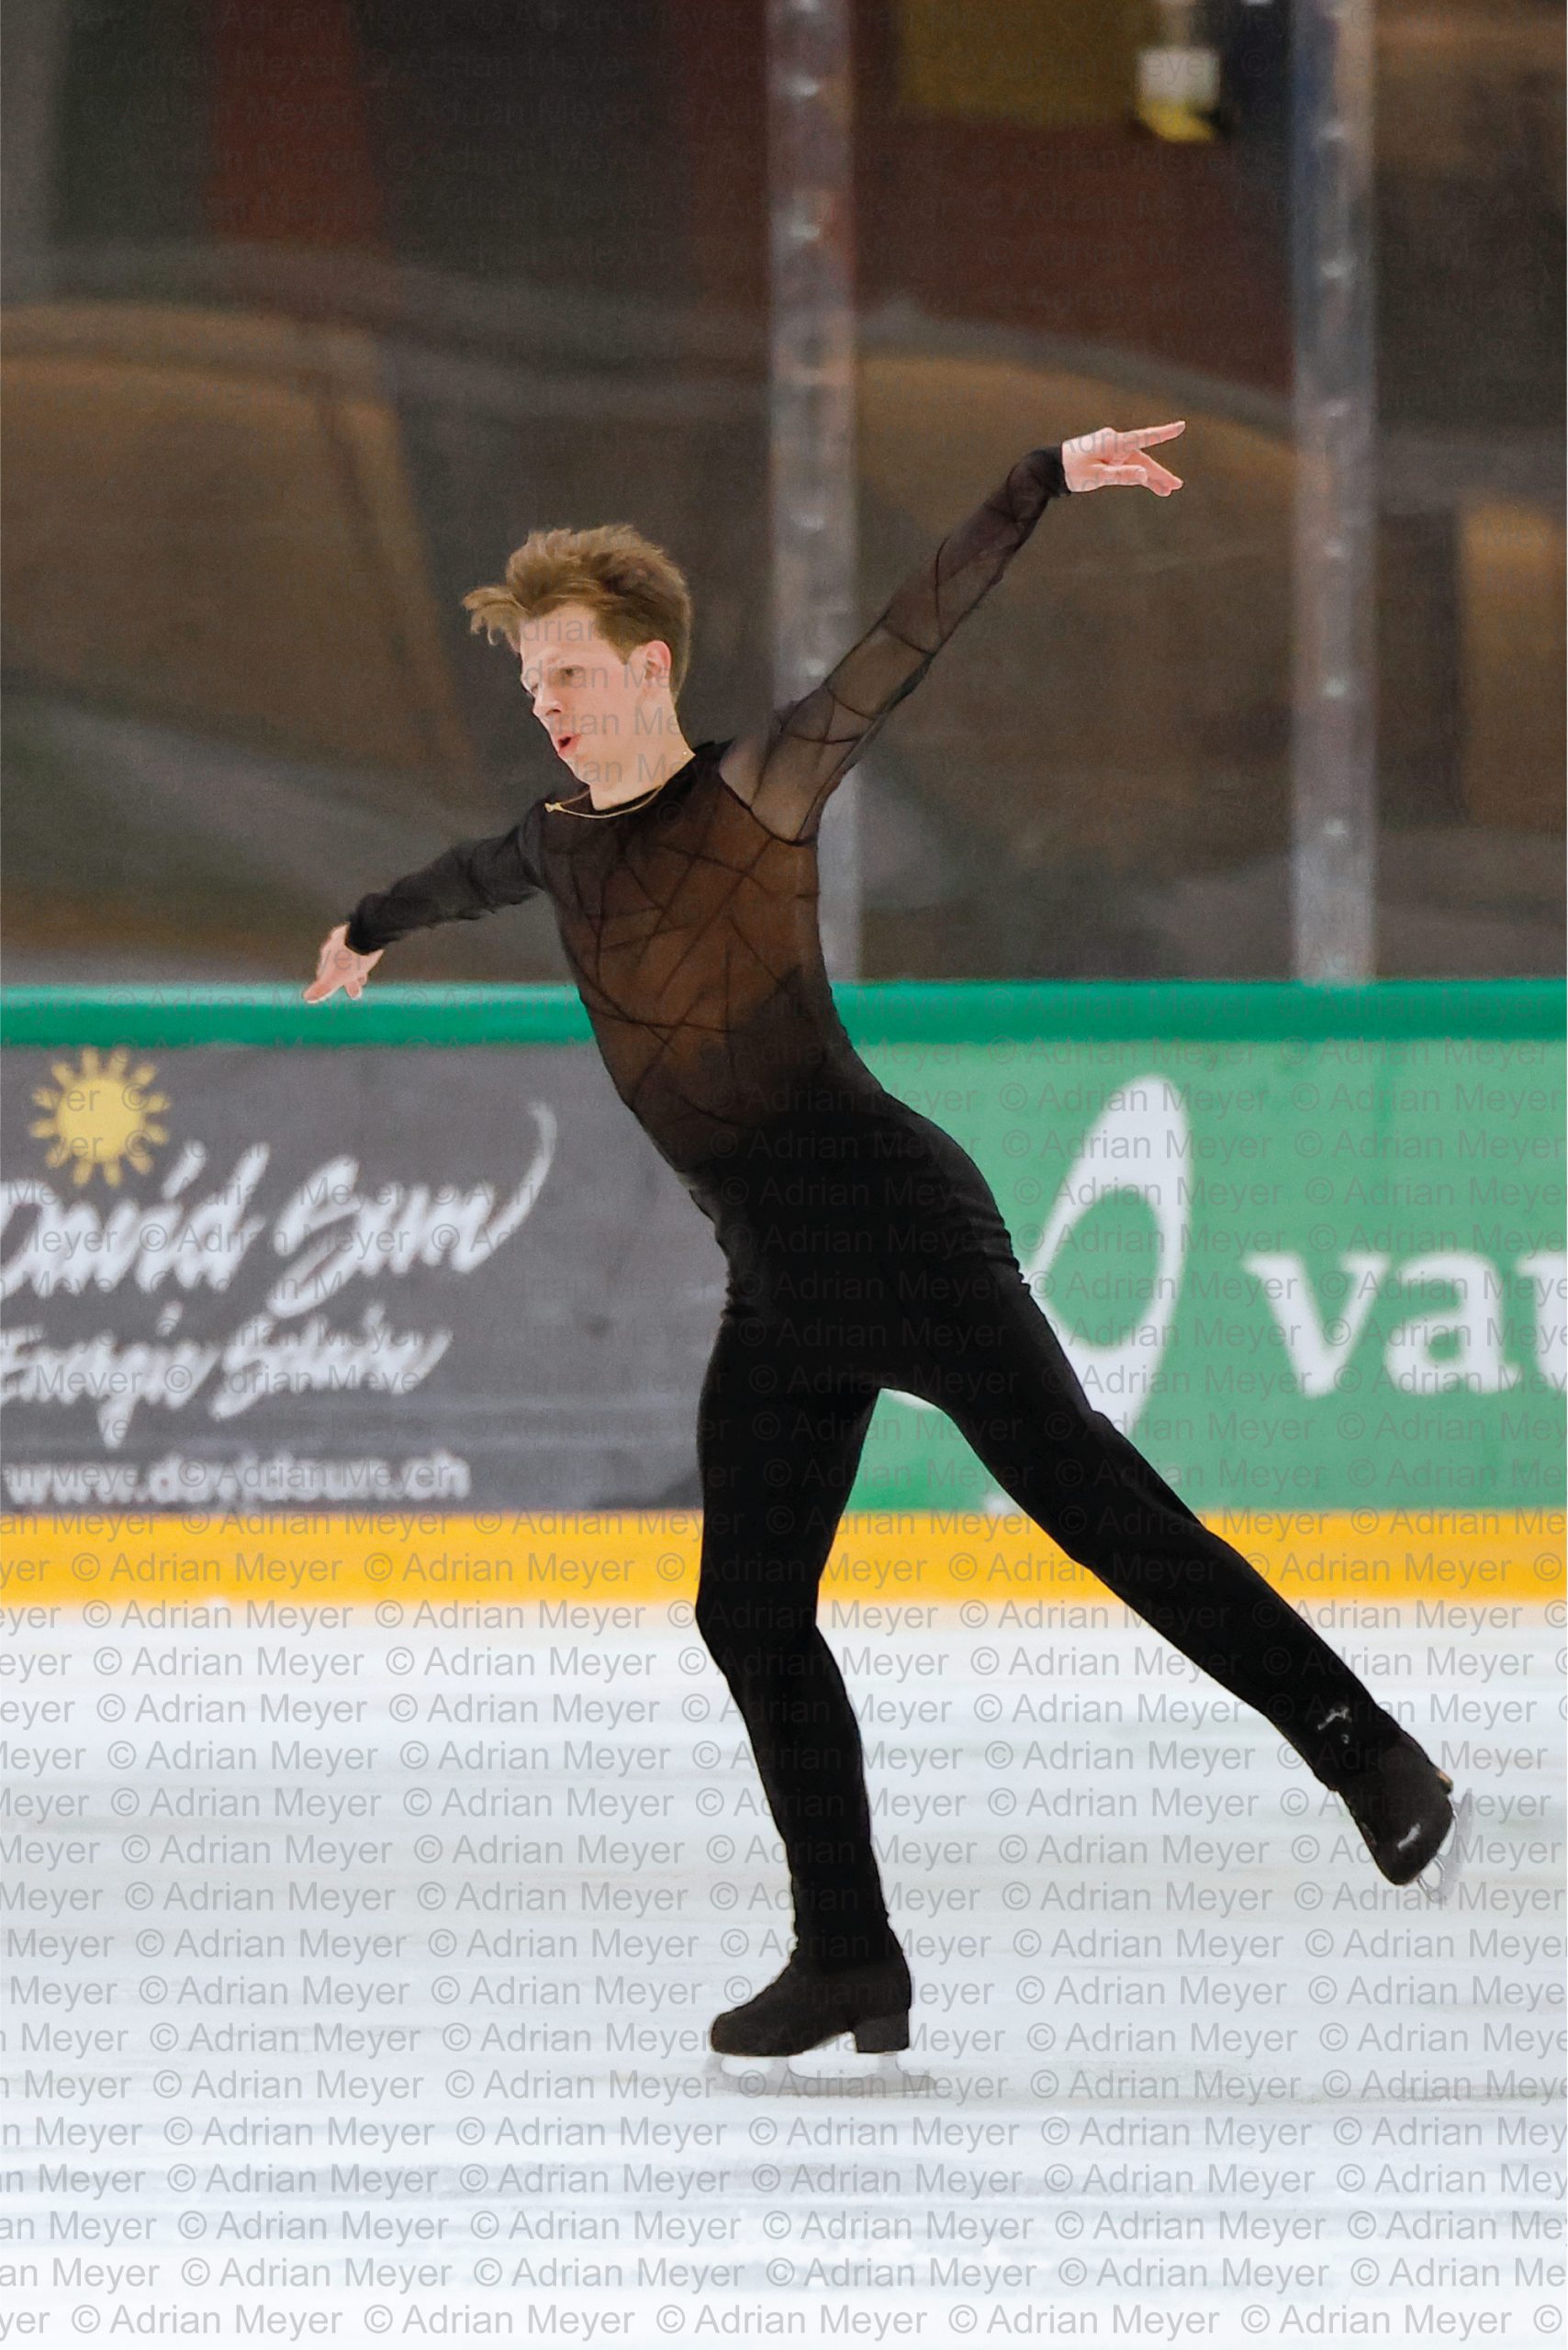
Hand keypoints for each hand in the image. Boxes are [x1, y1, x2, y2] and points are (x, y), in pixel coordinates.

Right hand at [303, 922, 381, 1002]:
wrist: (367, 933)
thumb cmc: (350, 958)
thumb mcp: (335, 977)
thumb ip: (322, 988)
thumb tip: (307, 998)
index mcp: (327, 955)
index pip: (323, 972)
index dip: (328, 985)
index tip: (331, 991)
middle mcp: (335, 944)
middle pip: (339, 966)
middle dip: (346, 981)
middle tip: (355, 995)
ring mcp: (348, 936)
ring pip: (350, 957)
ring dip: (355, 970)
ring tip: (363, 980)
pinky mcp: (362, 931)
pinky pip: (361, 947)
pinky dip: (363, 956)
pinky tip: (367, 960)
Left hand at [1062, 421, 1184, 495]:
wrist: (1053, 467)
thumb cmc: (1073, 471)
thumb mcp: (1097, 477)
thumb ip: (1122, 475)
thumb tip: (1145, 475)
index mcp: (1113, 443)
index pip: (1144, 437)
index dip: (1163, 433)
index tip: (1181, 427)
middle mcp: (1115, 442)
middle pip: (1143, 458)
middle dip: (1160, 473)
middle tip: (1176, 486)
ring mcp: (1113, 448)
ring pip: (1137, 462)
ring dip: (1151, 476)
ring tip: (1167, 491)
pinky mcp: (1110, 454)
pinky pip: (1128, 464)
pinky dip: (1138, 474)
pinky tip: (1150, 483)